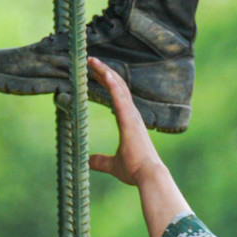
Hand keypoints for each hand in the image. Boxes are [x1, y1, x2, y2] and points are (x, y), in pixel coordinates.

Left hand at [87, 57, 159, 185]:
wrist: (148, 175)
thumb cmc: (135, 170)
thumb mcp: (113, 165)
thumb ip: (101, 161)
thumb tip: (88, 161)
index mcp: (130, 122)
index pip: (117, 97)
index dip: (107, 84)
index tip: (95, 74)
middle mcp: (132, 115)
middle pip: (118, 87)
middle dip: (104, 73)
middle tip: (91, 62)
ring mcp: (132, 115)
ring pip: (118, 87)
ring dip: (106, 72)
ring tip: (92, 61)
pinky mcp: (129, 119)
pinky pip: (120, 96)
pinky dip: (112, 83)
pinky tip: (104, 73)